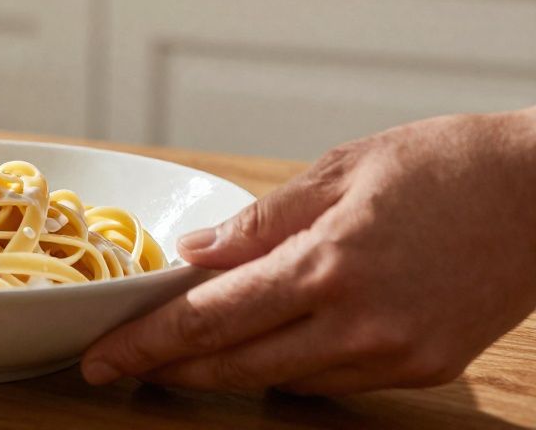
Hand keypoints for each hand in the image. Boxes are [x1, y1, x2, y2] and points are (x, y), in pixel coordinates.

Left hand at [81, 108, 535, 394]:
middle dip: (169, 368)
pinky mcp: (425, 368)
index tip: (101, 358)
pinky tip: (266, 347)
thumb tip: (194, 256)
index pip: (210, 318)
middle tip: (119, 366)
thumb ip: (260, 223)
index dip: (147, 343)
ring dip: (225, 370)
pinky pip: (333, 382)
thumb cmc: (445, 165)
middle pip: (235, 364)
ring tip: (180, 354)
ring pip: (281, 381)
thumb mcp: (341, 170)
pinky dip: (289, 368)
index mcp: (327, 264)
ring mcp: (394, 354)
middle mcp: (359, 323)